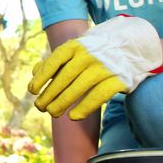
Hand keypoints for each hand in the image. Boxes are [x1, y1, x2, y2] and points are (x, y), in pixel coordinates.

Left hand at [29, 15, 162, 119]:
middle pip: (64, 78)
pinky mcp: (118, 79)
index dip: (42, 77)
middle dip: (49, 94)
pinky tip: (73, 117)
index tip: (32, 91)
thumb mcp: (74, 51)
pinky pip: (98, 95)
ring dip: (62, 103)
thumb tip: (35, 74)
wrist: (129, 46)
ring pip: (78, 88)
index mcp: (75, 46)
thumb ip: (54, 61)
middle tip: (40, 107)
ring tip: (52, 113)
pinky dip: (84, 107)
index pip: (54, 61)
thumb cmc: (93, 52)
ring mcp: (104, 67)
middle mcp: (89, 55)